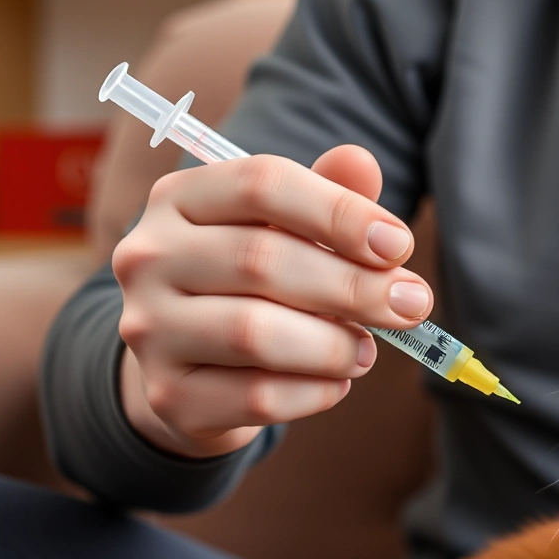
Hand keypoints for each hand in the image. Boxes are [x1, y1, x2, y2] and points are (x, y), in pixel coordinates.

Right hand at [112, 145, 432, 457]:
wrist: (190, 370)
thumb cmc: (250, 285)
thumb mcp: (285, 230)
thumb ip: (326, 197)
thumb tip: (361, 162)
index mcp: (178, 197)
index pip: (261, 183)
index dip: (339, 212)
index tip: (399, 245)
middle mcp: (148, 257)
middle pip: (262, 259)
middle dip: (353, 285)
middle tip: (411, 305)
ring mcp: (149, 330)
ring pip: (256, 334)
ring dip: (334, 345)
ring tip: (368, 349)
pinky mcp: (168, 395)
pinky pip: (257, 396)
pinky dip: (314, 392)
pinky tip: (336, 382)